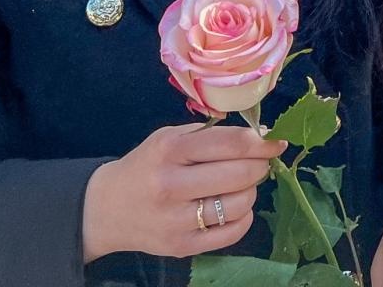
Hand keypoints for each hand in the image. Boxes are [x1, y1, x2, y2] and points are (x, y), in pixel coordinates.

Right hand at [81, 123, 285, 262]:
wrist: (106, 209)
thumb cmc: (146, 166)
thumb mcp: (168, 138)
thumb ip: (209, 134)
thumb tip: (259, 135)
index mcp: (170, 151)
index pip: (231, 144)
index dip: (262, 142)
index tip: (276, 141)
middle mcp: (171, 186)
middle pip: (240, 174)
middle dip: (260, 165)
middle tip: (260, 162)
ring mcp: (175, 220)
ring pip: (239, 204)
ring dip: (251, 191)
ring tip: (241, 184)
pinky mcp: (181, 247)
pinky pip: (232, 233)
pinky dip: (243, 217)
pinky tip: (234, 207)